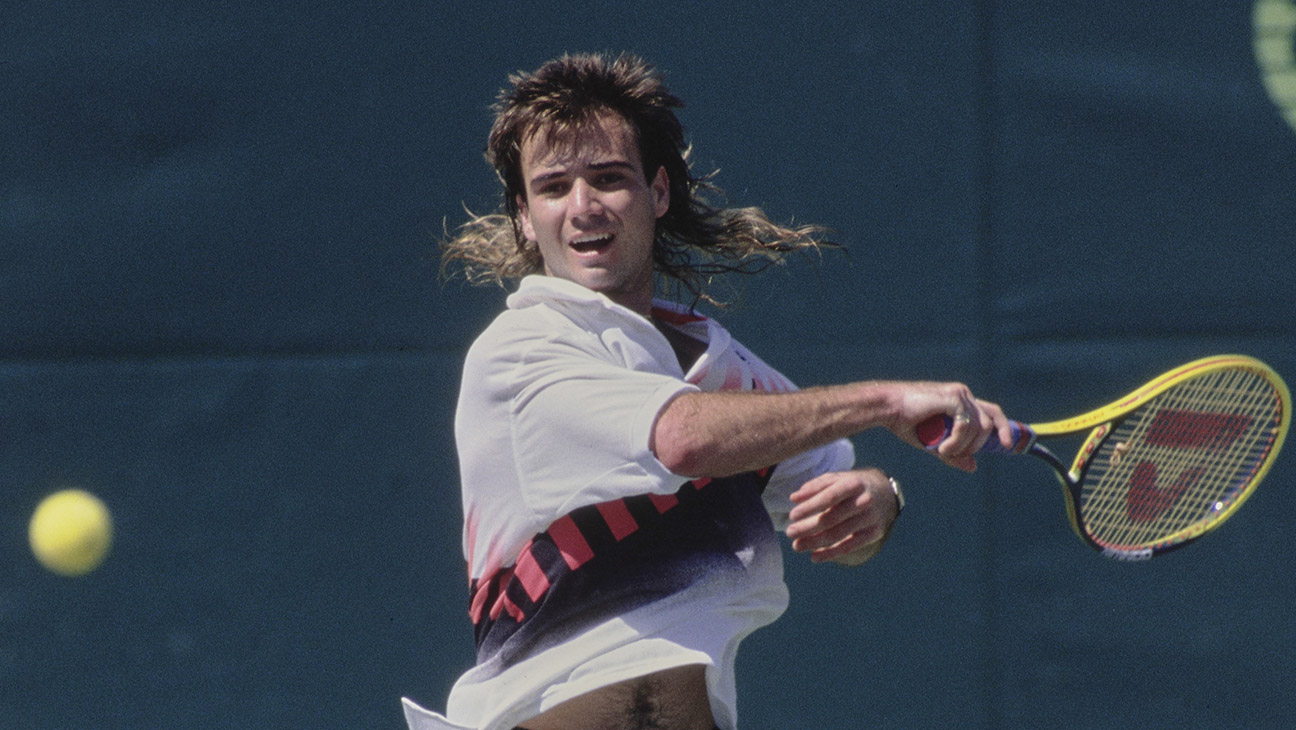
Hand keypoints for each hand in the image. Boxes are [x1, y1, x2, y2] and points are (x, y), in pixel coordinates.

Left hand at [785, 469, 899, 565]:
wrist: (885, 493)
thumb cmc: (853, 485)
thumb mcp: (837, 478)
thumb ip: (815, 486)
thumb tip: (794, 498)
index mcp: (853, 484)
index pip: (829, 497)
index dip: (810, 507)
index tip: (792, 515)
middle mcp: (864, 501)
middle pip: (831, 519)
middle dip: (807, 528)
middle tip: (789, 532)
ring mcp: (870, 519)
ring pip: (838, 535)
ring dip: (814, 542)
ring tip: (796, 546)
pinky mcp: (874, 533)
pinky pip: (849, 546)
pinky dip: (830, 553)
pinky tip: (814, 557)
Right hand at [886, 381, 1011, 472]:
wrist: (887, 408)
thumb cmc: (906, 423)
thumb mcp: (934, 443)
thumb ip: (954, 453)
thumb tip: (973, 466)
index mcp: (961, 401)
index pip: (991, 412)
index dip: (1003, 429)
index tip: (1007, 446)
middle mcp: (963, 394)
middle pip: (989, 422)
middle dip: (978, 445)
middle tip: (956, 455)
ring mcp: (959, 394)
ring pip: (980, 427)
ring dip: (964, 446)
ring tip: (942, 451)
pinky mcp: (953, 397)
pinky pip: (966, 425)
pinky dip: (957, 441)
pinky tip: (941, 447)